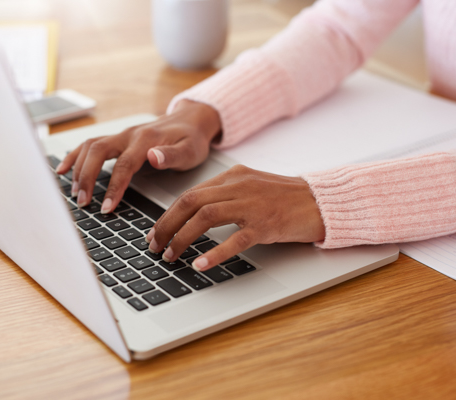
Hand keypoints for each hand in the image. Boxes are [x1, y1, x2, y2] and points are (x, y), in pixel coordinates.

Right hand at [55, 100, 220, 212]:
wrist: (191, 120)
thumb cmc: (192, 139)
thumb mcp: (190, 150)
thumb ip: (172, 155)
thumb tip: (153, 157)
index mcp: (146, 139)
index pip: (124, 165)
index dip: (113, 187)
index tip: (106, 208)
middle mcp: (130, 134)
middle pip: (98, 152)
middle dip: (87, 178)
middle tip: (83, 203)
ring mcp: (121, 135)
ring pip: (90, 146)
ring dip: (78, 168)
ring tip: (73, 192)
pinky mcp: (118, 139)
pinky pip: (90, 144)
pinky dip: (74, 156)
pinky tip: (62, 170)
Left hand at [146, 165, 325, 270]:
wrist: (320, 201)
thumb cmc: (285, 197)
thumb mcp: (251, 186)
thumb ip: (225, 195)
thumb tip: (194, 213)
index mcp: (232, 176)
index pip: (190, 194)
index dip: (168, 214)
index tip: (157, 231)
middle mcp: (238, 186)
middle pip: (190, 203)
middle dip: (167, 226)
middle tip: (155, 246)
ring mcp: (252, 205)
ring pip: (205, 218)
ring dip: (182, 238)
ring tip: (171, 256)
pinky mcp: (266, 224)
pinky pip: (235, 239)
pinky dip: (214, 252)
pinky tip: (200, 264)